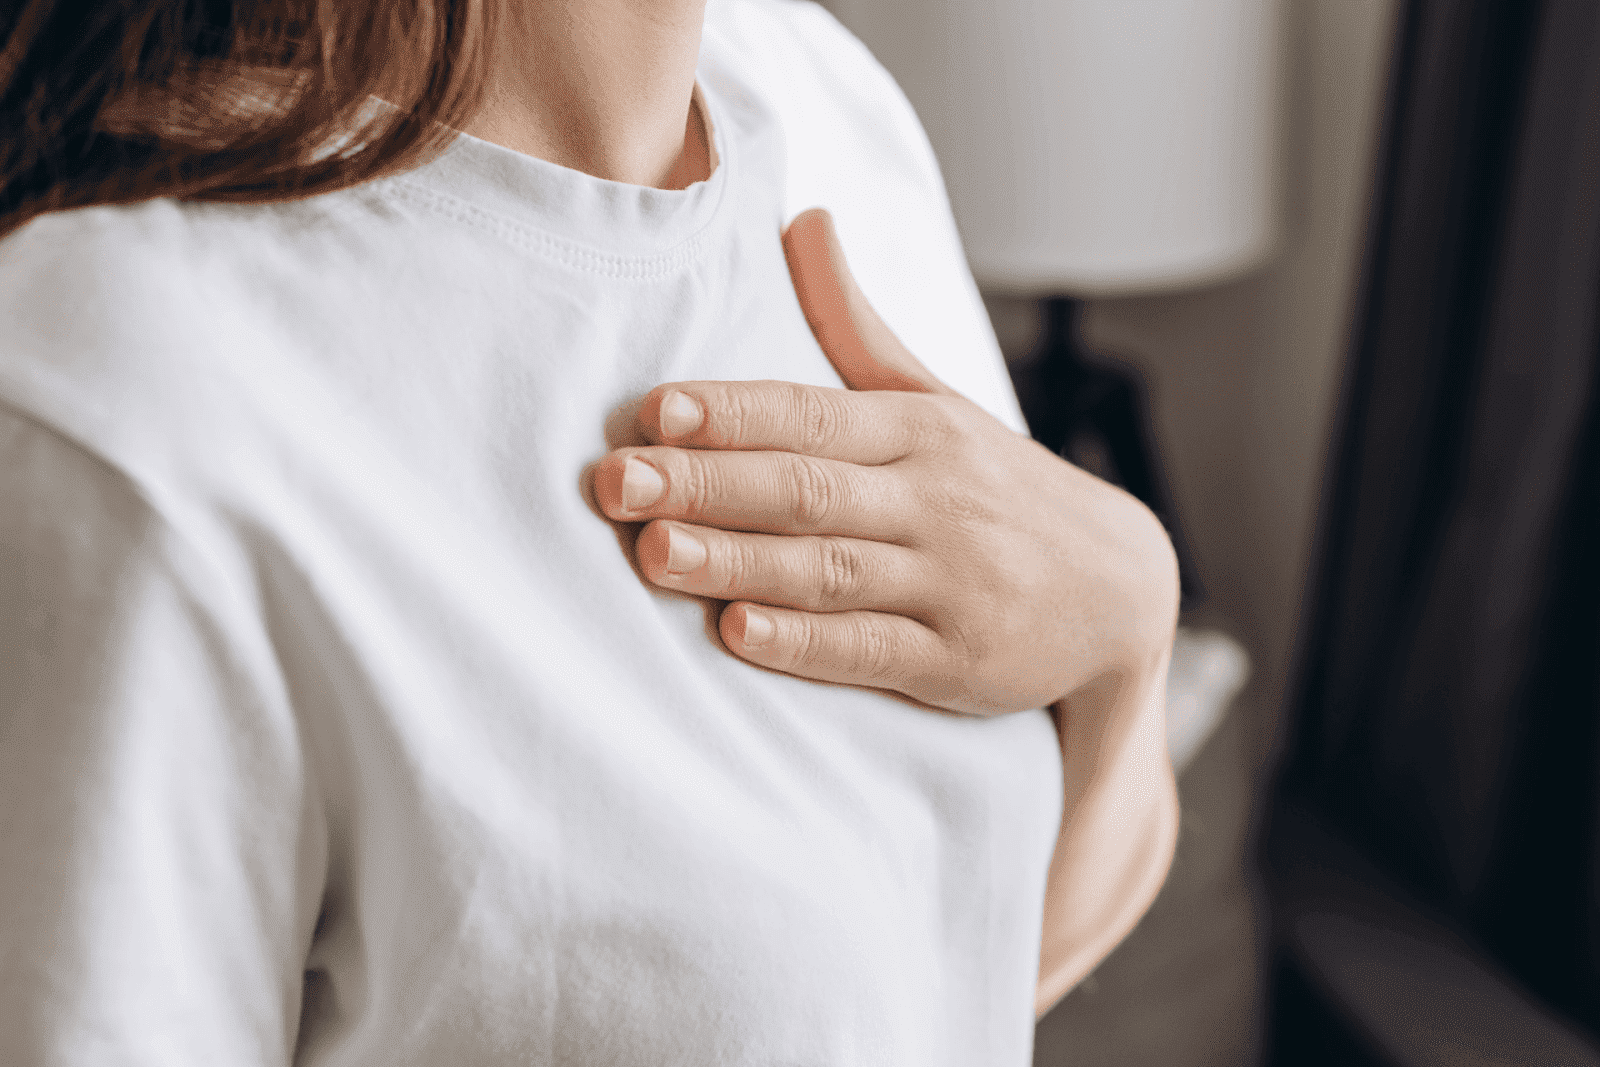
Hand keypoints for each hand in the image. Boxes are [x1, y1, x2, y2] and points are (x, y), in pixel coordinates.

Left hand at [592, 208, 1178, 715]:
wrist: (1122, 589)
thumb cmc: (1001, 487)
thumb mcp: (938, 399)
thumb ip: (858, 326)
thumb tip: (805, 221)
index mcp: (920, 430)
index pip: (813, 412)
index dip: (733, 411)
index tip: (654, 409)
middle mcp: (935, 500)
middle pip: (807, 487)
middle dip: (707, 483)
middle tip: (617, 482)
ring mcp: (950, 583)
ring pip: (830, 567)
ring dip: (739, 561)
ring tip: (655, 553)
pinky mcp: (959, 660)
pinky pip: (873, 650)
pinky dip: (806, 644)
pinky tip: (740, 634)